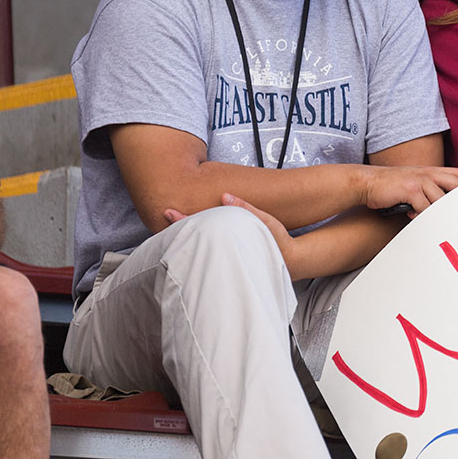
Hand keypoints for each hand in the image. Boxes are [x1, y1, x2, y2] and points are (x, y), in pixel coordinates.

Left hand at [165, 193, 296, 268]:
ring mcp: (227, 259)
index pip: (201, 227)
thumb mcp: (267, 221)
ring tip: (172, 228)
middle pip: (196, 241)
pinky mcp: (231, 262)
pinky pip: (209, 253)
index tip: (168, 212)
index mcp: (231, 241)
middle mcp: (226, 252)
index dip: (183, 220)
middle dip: (179, 230)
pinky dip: (198, 246)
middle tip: (164, 216)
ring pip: (200, 249)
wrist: (293, 263)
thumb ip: (246, 208)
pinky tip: (193, 240)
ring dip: (187, 238)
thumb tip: (224, 196)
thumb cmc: (280, 241)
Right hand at [361, 165, 457, 218]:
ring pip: (442, 199)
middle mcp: (429, 173)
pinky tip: (414, 217)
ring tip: (439, 222)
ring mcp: (420, 180)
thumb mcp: (414, 181)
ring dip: (441, 212)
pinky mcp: (410, 190)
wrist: (367, 181)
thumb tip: (445, 204)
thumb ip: (430, 188)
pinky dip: (422, 216)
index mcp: (432, 170)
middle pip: (457, 184)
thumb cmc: (391, 186)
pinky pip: (424, 207)